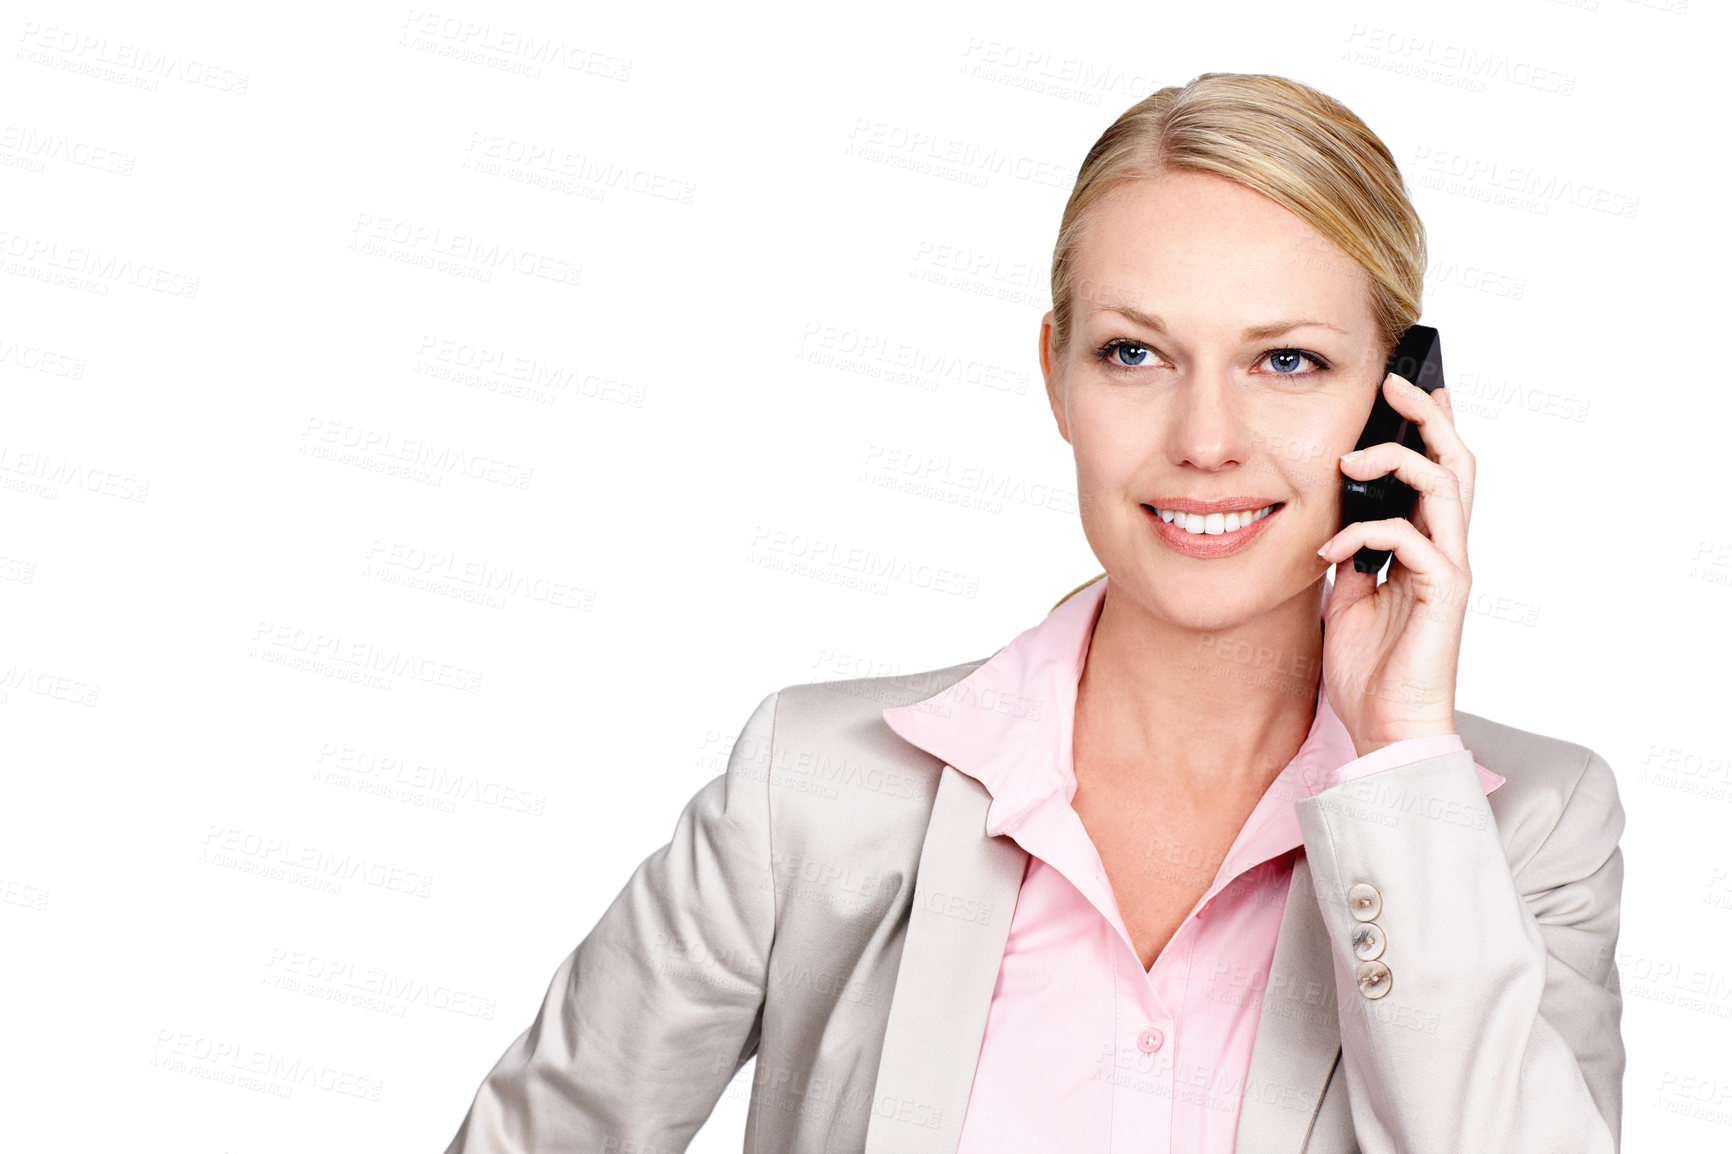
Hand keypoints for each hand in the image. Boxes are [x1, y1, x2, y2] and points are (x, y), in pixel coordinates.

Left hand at [1315, 372, 1475, 757]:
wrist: (1384, 727)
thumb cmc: (1370, 669)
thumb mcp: (1346, 598)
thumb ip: (1351, 555)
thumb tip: (1335, 522)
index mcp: (1424, 547)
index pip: (1434, 473)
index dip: (1426, 428)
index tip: (1401, 390)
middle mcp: (1445, 551)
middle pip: (1455, 464)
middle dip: (1429, 418)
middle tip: (1396, 385)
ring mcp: (1448, 570)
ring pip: (1447, 488)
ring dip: (1399, 462)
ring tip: (1351, 458)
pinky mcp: (1443, 595)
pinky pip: (1415, 541)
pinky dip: (1368, 533)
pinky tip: (1331, 548)